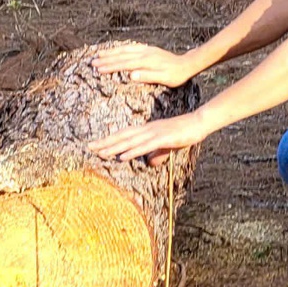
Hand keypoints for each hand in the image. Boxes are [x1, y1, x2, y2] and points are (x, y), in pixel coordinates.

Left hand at [88, 110, 210, 164]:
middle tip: (89, 148)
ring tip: (101, 153)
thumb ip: (158, 153)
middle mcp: (147, 129)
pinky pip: (144, 146)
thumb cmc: (184, 133)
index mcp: (146, 130)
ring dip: (115, 147)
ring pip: (130, 141)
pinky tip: (122, 157)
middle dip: (105, 142)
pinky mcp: (162, 138)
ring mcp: (154, 133)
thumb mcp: (168, 146)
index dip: (109, 139)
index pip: (124, 134)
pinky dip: (132, 151)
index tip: (95, 145)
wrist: (199, 122)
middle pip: (122, 136)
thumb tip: (150, 163)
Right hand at [92, 41, 196, 86]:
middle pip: (121, 56)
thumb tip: (131, 75)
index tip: (98, 69)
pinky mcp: (148, 49)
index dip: (110, 66)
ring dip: (111, 52)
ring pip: (124, 49)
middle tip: (92, 63)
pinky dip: (121, 48)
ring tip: (99, 55)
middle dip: (106, 59)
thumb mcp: (164, 79)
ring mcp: (146, 50)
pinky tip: (116, 49)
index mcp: (146, 61)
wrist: (187, 64)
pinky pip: (131, 47)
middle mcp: (144, 53)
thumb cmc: (176, 75)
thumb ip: (147, 76)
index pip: (124, 64)